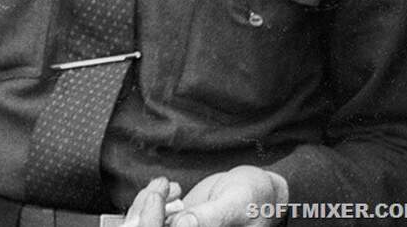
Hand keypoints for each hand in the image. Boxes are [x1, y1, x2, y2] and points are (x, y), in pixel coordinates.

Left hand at [124, 168, 288, 226]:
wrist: (259, 190)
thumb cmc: (256, 199)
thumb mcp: (236, 204)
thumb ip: (210, 216)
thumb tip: (182, 224)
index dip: (152, 222)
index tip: (156, 196)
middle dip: (146, 209)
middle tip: (161, 185)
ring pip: (147, 224)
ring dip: (147, 202)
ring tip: (165, 184)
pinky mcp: (177, 225)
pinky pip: (153, 216)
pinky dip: (151, 199)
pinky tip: (166, 186)